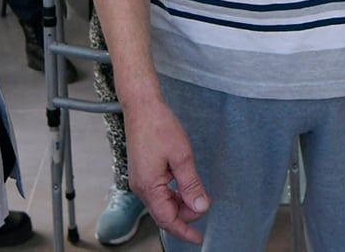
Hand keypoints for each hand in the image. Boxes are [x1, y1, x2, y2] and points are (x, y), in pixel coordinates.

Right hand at [125, 99, 209, 244]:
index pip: (167, 220)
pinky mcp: (142, 172)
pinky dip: (172, 195)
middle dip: (184, 217)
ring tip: (197, 198)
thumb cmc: (159, 126)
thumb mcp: (182, 157)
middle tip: (204, 207)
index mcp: (149, 187)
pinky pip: (157, 192)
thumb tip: (200, 208)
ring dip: (179, 205)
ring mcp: (140, 180)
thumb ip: (191, 185)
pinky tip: (183, 187)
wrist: (142, 106)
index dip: (184, 231)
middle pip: (164, 214)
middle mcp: (140, 187)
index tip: (198, 239)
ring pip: (161, 203)